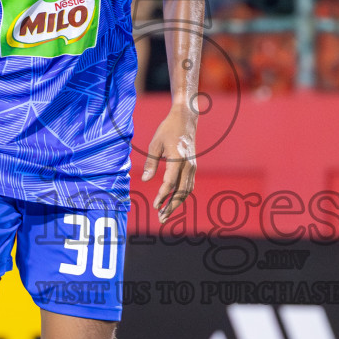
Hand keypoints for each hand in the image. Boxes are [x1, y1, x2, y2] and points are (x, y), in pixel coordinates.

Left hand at [142, 102, 197, 222]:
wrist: (186, 119)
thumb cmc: (168, 129)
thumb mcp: (155, 144)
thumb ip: (151, 163)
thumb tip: (145, 180)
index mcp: (178, 159)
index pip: (170, 183)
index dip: (162, 196)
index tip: (155, 205)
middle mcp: (188, 165)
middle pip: (181, 191)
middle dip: (171, 206)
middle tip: (161, 219)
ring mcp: (192, 166)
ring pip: (187, 191)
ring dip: (176, 203)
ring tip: (165, 214)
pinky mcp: (193, 167)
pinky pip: (189, 185)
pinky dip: (181, 196)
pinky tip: (173, 201)